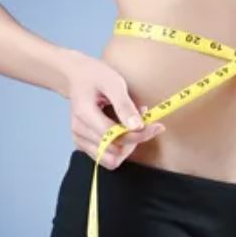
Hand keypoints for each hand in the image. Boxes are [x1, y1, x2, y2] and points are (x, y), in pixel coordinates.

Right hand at [64, 53, 164, 168]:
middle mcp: (79, 132)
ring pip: (112, 159)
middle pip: (116, 152)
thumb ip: (125, 106)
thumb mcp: (114, 83)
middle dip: (134, 139)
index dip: (139, 135)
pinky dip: (120, 147)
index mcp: (85, 116)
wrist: (78, 77)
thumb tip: (137, 127)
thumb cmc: (96, 77)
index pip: (116, 137)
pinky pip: (107, 157)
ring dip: (128, 145)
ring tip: (132, 125)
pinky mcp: (84, 145)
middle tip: (144, 121)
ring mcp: (80, 140)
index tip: (157, 126)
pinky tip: (123, 130)